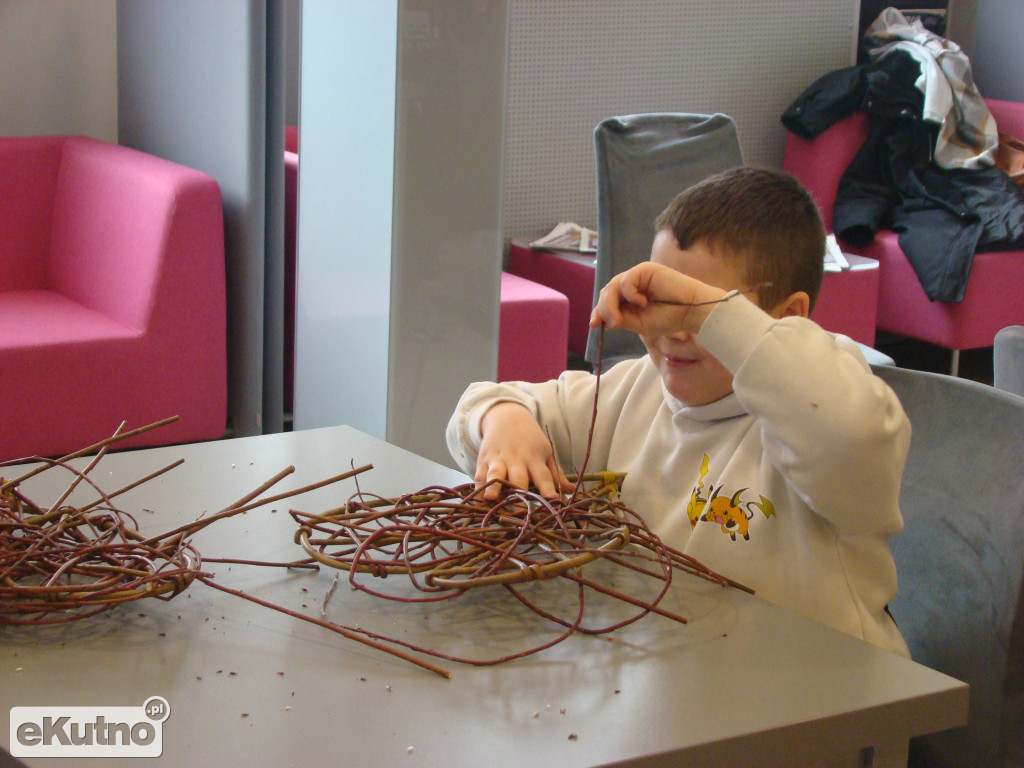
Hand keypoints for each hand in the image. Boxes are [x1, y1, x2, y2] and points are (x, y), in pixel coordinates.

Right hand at [475, 402, 572, 499]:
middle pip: (518, 477)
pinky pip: (480, 475)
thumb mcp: (545, 453)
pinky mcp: (483, 460)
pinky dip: (478, 488)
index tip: (553, 499)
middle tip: (521, 510)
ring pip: (496, 474)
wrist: (507, 418)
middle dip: (519, 492)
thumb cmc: (530, 441)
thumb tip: (571, 492)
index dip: (548, 487)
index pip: (543, 475)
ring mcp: (498, 459)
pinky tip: (478, 500)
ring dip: (494, 486)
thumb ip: (555, 474)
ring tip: (492, 498)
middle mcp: (516, 459)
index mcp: (535, 459)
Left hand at [589, 262, 725, 335]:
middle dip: (603, 309)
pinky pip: (627, 281)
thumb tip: (601, 316)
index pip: (608, 301)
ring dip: (611, 305)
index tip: (594, 325)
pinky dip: (631, 294)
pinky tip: (644, 302)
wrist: (691, 312)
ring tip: (619, 321)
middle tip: (613, 324)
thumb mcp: (639, 323)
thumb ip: (620, 317)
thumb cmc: (669, 318)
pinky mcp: (645, 269)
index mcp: (631, 298)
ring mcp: (639, 276)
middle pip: (607, 292)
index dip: (598, 311)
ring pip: (612, 286)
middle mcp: (633, 285)